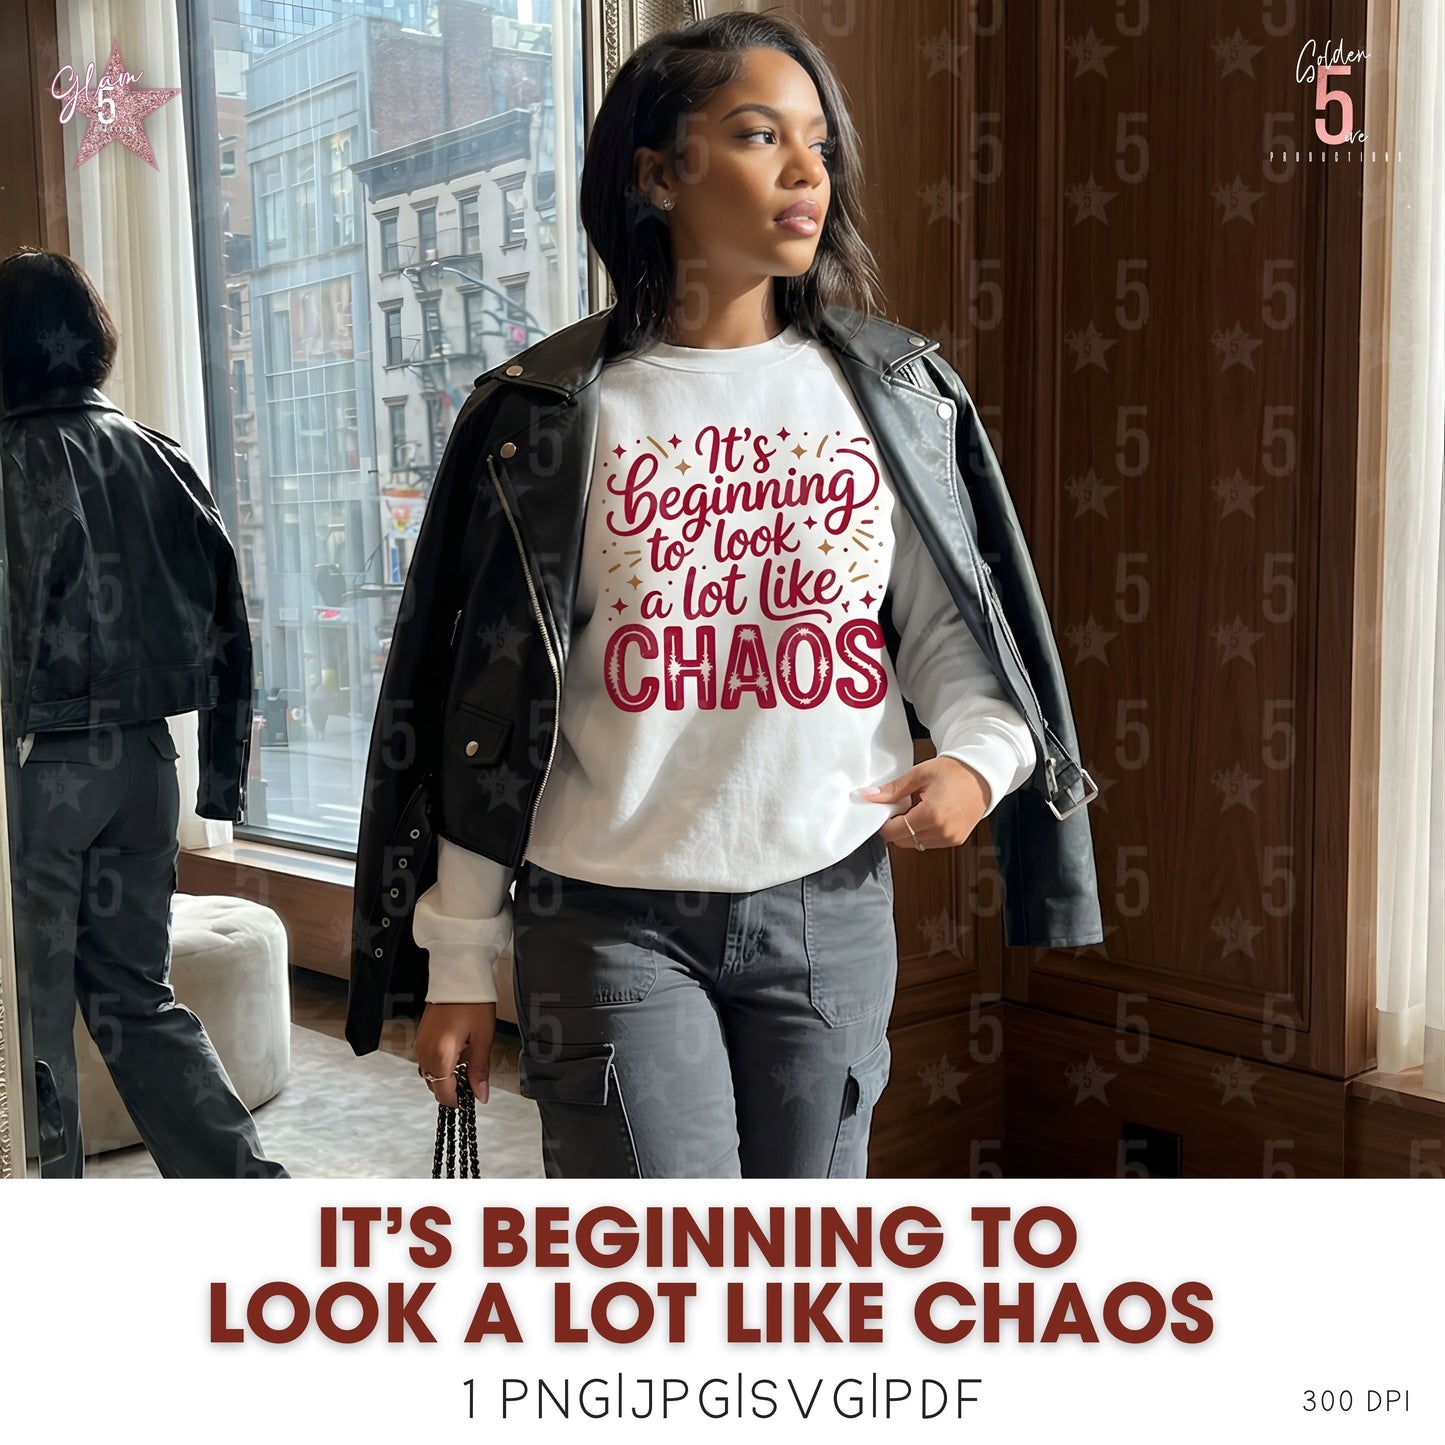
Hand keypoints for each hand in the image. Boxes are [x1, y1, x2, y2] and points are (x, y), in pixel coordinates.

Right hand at [414, 1001, 496, 1108]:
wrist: (459, 978)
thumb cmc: (472, 1002)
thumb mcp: (483, 1039)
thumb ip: (479, 1070)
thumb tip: (481, 1094)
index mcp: (440, 1055)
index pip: (444, 1094)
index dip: (460, 1100)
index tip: (473, 1096)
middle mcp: (425, 1052)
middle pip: (435, 1086)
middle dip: (453, 1088)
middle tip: (473, 1077)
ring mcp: (420, 1045)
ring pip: (430, 1075)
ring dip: (447, 1076)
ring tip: (467, 1061)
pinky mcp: (421, 1037)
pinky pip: (428, 1060)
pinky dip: (441, 1064)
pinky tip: (457, 1052)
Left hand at [860, 756, 990, 849]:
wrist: (982, 775)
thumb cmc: (954, 771)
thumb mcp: (919, 774)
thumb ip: (892, 790)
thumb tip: (867, 796)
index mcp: (931, 815)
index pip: (892, 832)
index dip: (883, 822)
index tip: (885, 809)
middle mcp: (942, 832)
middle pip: (902, 840)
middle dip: (895, 826)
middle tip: (902, 805)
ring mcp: (950, 838)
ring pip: (914, 843)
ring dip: (909, 830)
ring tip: (918, 808)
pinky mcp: (956, 840)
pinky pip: (928, 842)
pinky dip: (922, 832)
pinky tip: (928, 814)